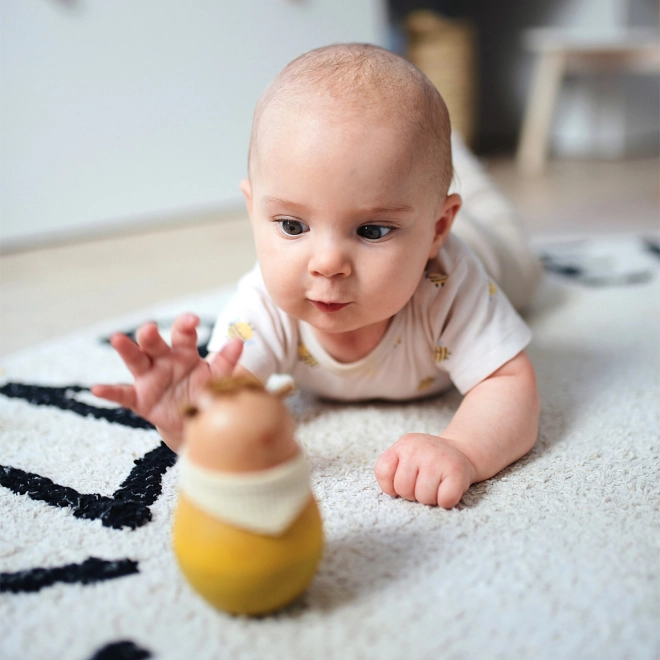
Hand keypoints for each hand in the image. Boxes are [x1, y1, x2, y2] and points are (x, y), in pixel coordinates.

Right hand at [92, 313, 242, 450]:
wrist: (193, 419)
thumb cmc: (204, 390)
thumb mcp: (218, 377)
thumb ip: (226, 361)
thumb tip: (239, 341)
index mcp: (184, 352)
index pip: (183, 335)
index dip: (186, 326)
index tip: (192, 320)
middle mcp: (163, 361)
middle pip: (154, 344)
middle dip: (150, 335)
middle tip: (149, 328)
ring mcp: (149, 379)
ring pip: (136, 361)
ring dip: (127, 350)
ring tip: (117, 339)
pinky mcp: (139, 398)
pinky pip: (122, 394)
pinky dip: (110, 392)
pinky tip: (97, 388)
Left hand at [374, 433, 475, 508]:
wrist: (461, 451)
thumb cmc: (428, 461)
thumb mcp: (406, 455)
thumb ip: (393, 470)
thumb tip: (393, 492)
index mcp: (404, 444)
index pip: (383, 471)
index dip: (390, 485)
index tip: (404, 482)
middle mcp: (418, 449)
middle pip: (403, 489)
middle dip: (412, 493)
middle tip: (423, 483)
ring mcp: (438, 459)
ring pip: (423, 498)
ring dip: (430, 498)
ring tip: (436, 485)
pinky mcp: (456, 472)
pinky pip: (444, 500)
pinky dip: (446, 501)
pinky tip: (447, 488)